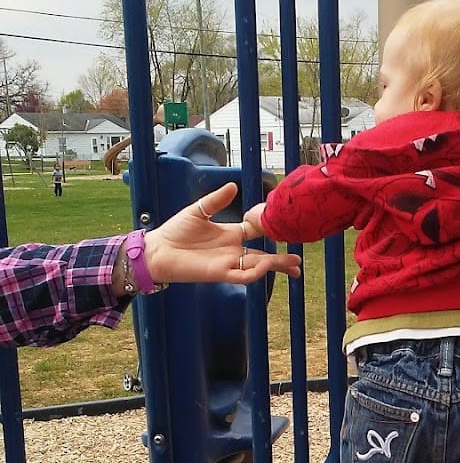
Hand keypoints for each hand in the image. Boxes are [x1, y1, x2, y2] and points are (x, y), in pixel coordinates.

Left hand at [142, 183, 301, 285]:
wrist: (158, 250)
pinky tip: (265, 265)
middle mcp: (232, 251)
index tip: (284, 223)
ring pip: (257, 267)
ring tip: (292, 265)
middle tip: (298, 262)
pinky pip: (241, 276)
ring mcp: (227, 263)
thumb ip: (216, 199)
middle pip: (263, 256)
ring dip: (275, 266)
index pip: (256, 232)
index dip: (270, 228)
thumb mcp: (198, 210)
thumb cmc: (175, 232)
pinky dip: (255, 273)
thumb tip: (234, 186)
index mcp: (230, 234)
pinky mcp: (218, 273)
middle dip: (282, 260)